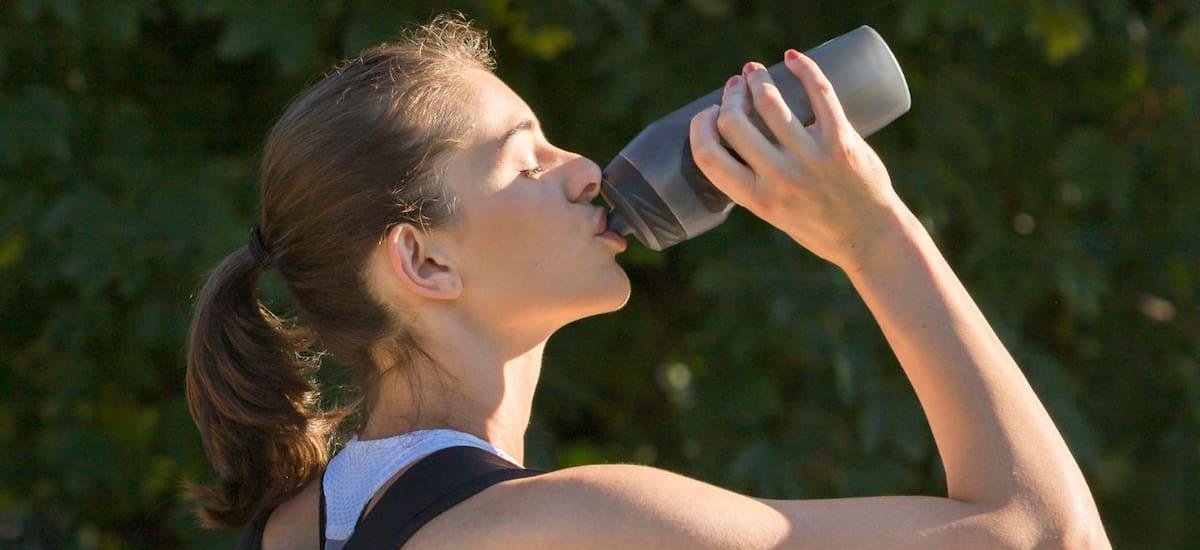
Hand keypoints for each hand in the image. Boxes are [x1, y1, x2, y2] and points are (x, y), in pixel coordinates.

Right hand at [688, 49, 908, 269]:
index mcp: (757, 199)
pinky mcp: (841, 141)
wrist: (870, 236)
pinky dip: (804, 69)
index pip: (709, 155)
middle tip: (736, 88)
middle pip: (735, 122)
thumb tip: (738, 140)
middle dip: (730, 96)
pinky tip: (793, 58)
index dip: (700, 126)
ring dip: (758, 79)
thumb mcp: (774, 214)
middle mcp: (780, 178)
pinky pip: (820, 93)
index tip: (707, 114)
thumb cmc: (820, 227)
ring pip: (771, 103)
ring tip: (756, 73)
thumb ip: (754, 183)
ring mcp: (812, 157)